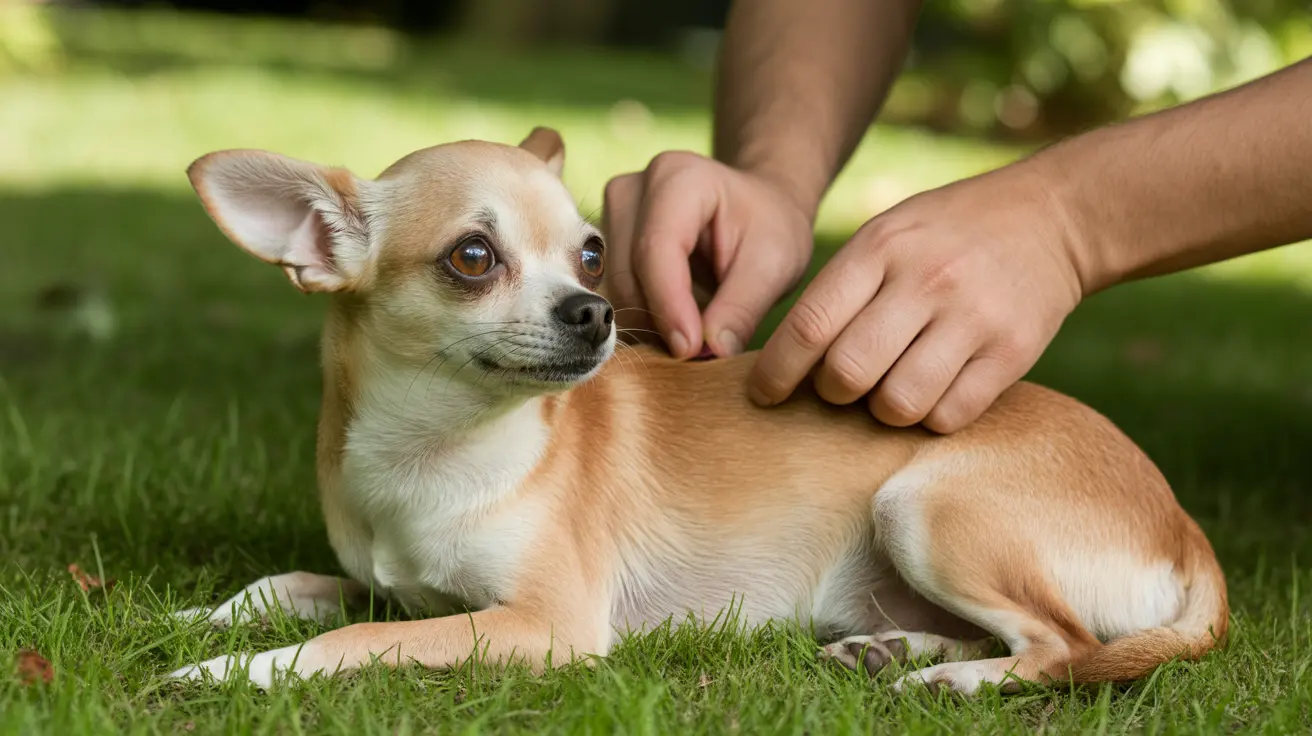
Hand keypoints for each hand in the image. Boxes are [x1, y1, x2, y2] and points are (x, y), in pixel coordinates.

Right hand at [601, 151, 813, 358]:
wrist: (759, 208)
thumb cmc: (770, 228)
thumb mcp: (774, 265)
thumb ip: (742, 307)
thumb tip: (711, 351)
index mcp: (679, 177)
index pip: (656, 250)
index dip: (669, 306)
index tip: (691, 350)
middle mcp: (633, 188)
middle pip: (627, 271)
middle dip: (659, 320)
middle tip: (698, 353)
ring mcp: (614, 213)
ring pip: (613, 286)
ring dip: (649, 322)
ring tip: (692, 335)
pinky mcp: (605, 238)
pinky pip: (611, 290)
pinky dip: (641, 315)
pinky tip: (674, 324)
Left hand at [746, 165, 1083, 432]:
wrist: (1053, 217)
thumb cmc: (945, 236)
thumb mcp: (887, 235)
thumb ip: (840, 289)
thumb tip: (785, 362)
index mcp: (882, 248)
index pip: (811, 325)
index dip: (776, 372)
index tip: (763, 394)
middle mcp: (926, 281)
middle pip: (848, 373)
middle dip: (831, 394)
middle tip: (840, 387)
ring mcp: (973, 318)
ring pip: (898, 404)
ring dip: (882, 411)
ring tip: (890, 390)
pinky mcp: (1013, 352)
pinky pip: (950, 416)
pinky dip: (931, 417)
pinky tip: (933, 392)